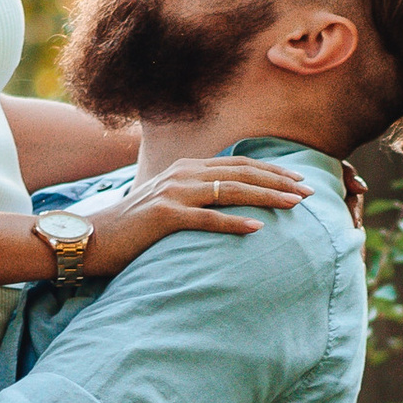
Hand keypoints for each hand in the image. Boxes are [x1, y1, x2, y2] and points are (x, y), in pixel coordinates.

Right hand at [77, 152, 310, 280]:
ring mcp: (173, 193)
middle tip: (309, 191)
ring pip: (230, 191)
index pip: (239, 164)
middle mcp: (183, 174)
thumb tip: (229, 203)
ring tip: (294, 205)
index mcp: (187, 168)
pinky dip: (234, 223)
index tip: (300, 180)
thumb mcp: (169, 203)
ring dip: (266, 196)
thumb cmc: (134, 228)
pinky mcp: (164, 217)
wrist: (93, 238)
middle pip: (242, 173)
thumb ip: (197, 197)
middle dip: (279, 181)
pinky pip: (207, 219)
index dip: (272, 170)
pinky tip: (258, 229)